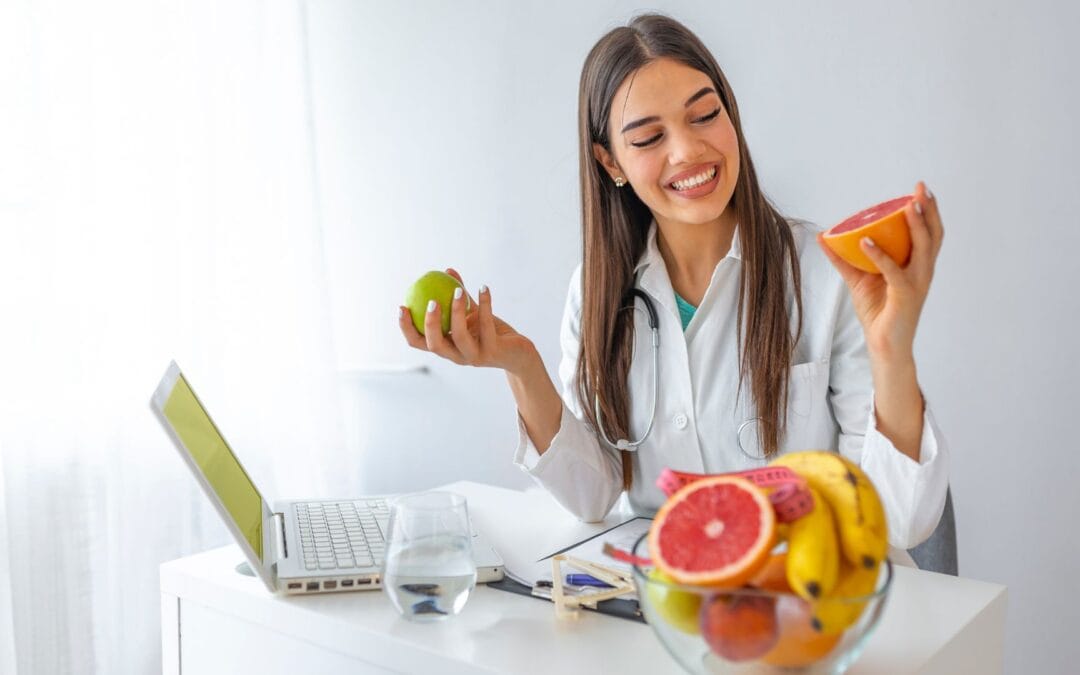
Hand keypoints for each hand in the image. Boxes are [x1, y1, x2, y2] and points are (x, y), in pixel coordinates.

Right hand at [398, 268, 537, 373]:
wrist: (517, 352)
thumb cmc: (491, 331)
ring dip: (457, 312)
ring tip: (458, 291)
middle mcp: (457, 355)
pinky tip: (483, 287)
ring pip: (460, 336)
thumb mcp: (473, 312)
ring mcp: (475, 356)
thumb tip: (446, 270)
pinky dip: (485, 304)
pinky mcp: (493, 351)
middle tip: (431, 301)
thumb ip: (458, 295)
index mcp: (446, 347)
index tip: (402, 306)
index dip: (406, 328)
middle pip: (435, 345)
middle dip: (430, 324)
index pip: (419, 342)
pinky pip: (486, 325)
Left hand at [817, 182, 943, 360]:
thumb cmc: (877, 311)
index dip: (929, 211)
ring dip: (916, 226)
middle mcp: (923, 271)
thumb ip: (843, 258)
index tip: (920, 189)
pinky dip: (879, 255)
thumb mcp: (858, 279)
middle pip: (933, 235)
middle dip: (929, 210)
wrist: (884, 344)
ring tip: (906, 206)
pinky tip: (865, 241)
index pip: (930, 233)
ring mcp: (917, 283)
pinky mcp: (904, 296)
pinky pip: (893, 271)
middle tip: (919, 189)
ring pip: (922, 248)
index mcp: (917, 265)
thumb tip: (823, 236)